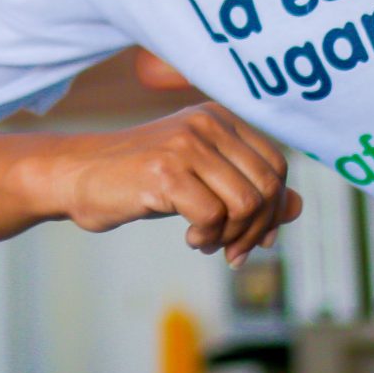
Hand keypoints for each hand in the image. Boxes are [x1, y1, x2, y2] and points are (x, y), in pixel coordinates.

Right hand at [40, 104, 301, 265]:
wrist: (75, 176)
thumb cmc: (137, 181)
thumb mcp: (199, 182)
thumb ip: (246, 189)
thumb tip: (299, 207)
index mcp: (219, 118)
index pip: (276, 164)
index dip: (275, 208)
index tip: (257, 239)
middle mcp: (206, 123)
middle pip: (267, 185)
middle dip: (258, 229)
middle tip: (235, 254)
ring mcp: (185, 144)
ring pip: (246, 202)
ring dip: (234, 236)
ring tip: (208, 244)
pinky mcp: (165, 170)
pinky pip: (213, 216)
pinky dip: (208, 238)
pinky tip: (189, 239)